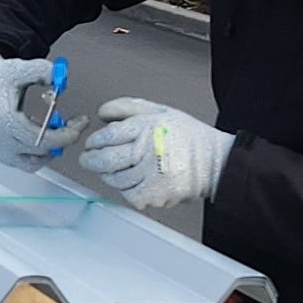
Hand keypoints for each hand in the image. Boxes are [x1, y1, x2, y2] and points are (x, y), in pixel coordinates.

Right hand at [0, 46, 69, 164]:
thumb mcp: (17, 68)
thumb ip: (42, 70)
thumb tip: (61, 78)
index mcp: (3, 120)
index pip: (40, 139)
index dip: (64, 135)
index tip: (78, 125)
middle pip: (40, 151)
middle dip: (62, 138)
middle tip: (73, 124)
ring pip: (33, 162)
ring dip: (49, 148)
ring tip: (54, 127)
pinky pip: (24, 162)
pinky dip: (37, 152)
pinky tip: (39, 132)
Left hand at [81, 92, 231, 211]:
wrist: (215, 162)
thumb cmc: (189, 138)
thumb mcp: (159, 111)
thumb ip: (128, 108)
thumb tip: (102, 113)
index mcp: (147, 127)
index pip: (108, 135)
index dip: (94, 141)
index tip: (91, 144)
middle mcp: (148, 150)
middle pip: (106, 159)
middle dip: (91, 161)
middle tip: (88, 160)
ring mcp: (151, 174)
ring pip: (115, 179)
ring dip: (109, 176)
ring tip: (114, 170)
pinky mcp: (155, 194)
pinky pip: (129, 195)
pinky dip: (126, 190)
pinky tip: (132, 182)